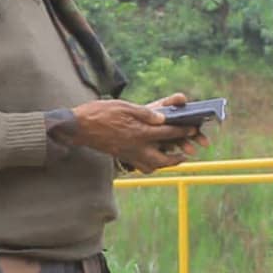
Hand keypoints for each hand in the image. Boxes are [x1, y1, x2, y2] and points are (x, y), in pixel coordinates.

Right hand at [71, 94, 206, 173]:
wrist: (79, 127)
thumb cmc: (100, 113)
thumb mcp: (124, 106)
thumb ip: (145, 113)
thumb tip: (162, 119)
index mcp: (139, 132)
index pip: (167, 133)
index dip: (182, 130)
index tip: (192, 128)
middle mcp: (136, 147)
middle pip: (164, 158)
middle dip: (178, 155)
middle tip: (188, 150)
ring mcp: (129, 154)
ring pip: (154, 165)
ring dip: (166, 163)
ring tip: (175, 158)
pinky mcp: (122, 156)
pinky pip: (141, 166)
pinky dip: (151, 166)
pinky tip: (153, 160)